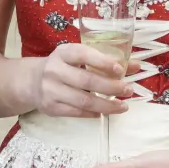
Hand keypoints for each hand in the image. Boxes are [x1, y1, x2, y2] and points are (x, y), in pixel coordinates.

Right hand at [17, 43, 131, 117]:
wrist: (32, 82)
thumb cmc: (63, 67)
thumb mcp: (79, 57)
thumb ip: (105, 60)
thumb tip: (136, 66)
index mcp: (63, 53)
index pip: (83, 55)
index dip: (103, 62)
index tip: (121, 70)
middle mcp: (54, 70)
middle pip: (86, 81)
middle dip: (111, 87)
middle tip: (128, 90)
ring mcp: (51, 90)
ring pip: (83, 101)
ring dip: (106, 105)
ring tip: (123, 106)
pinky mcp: (51, 108)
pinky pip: (76, 113)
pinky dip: (93, 114)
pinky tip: (104, 112)